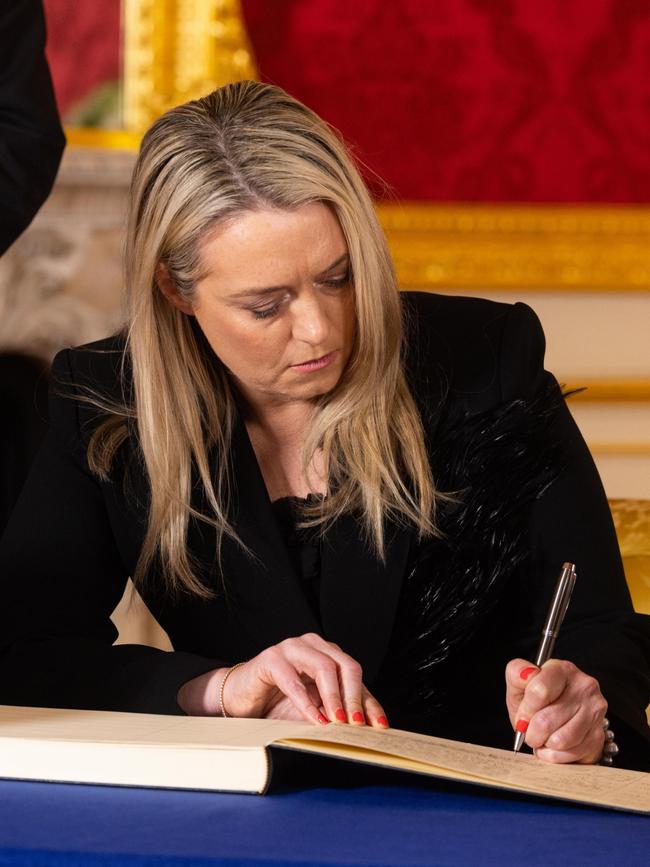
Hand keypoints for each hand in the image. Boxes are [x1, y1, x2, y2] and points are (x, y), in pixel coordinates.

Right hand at [177, 632, 388, 727]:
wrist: (240, 698)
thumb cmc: (278, 703)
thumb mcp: (314, 709)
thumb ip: (335, 711)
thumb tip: (364, 729)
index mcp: (328, 653)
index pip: (356, 675)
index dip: (369, 701)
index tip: (379, 726)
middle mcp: (313, 645)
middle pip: (346, 665)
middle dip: (355, 697)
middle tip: (357, 724)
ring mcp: (292, 648)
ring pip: (324, 667)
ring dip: (334, 697)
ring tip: (338, 722)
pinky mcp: (271, 659)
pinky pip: (293, 680)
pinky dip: (306, 702)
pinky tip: (314, 719)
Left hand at [505, 658, 606, 763]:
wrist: (560, 720)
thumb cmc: (538, 701)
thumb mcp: (520, 685)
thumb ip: (517, 674)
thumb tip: (526, 673)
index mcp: (562, 669)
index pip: (539, 691)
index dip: (526, 710)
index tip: (523, 716)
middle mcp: (584, 686)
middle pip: (546, 721)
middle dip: (531, 732)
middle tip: (530, 730)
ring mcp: (595, 710)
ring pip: (559, 741)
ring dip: (544, 744)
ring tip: (543, 737)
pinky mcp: (599, 734)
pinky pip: (570, 754)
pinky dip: (555, 755)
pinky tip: (553, 746)